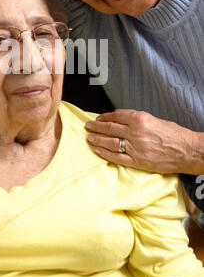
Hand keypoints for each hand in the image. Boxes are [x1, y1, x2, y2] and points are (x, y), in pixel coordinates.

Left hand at [85, 109, 199, 173]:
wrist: (188, 150)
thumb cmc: (175, 135)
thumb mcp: (155, 120)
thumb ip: (137, 120)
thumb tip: (121, 120)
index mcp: (141, 119)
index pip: (116, 115)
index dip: (104, 116)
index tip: (98, 117)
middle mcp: (136, 132)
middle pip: (110, 128)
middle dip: (97, 127)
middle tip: (88, 126)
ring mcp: (136, 147)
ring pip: (111, 142)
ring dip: (97, 139)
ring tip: (89, 137)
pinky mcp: (138, 161)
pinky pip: (117, 157)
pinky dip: (105, 153)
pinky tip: (98, 150)